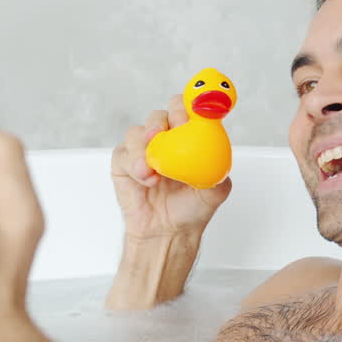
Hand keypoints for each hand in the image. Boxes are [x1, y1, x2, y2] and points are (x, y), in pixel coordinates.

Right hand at [110, 95, 230, 239]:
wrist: (167, 233)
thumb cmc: (191, 209)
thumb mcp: (215, 191)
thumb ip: (217, 169)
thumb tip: (217, 154)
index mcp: (189, 137)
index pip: (188, 109)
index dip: (188, 108)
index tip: (188, 118)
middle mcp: (166, 139)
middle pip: (161, 114)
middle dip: (164, 120)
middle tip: (163, 135)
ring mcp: (143, 149)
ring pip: (139, 131)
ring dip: (144, 146)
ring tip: (152, 170)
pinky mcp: (124, 162)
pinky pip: (123, 152)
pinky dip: (133, 163)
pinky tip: (145, 179)